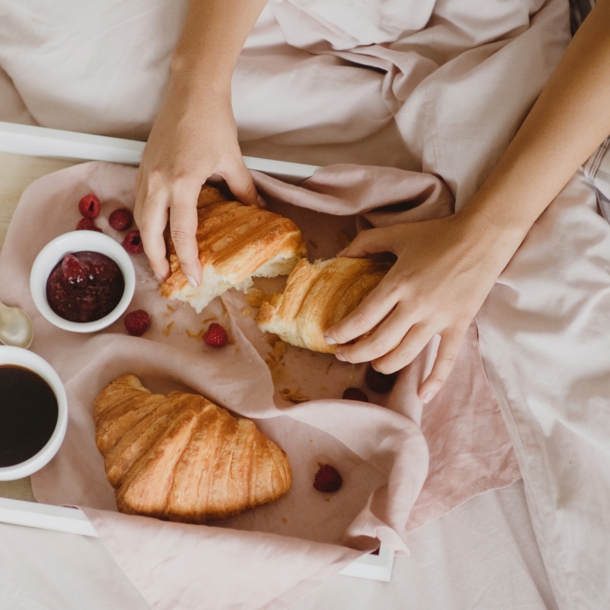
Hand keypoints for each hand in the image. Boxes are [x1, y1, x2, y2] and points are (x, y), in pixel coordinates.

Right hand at [134, 79, 260, 284]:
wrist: (192, 89)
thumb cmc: (213, 121)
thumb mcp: (233, 160)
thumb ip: (243, 190)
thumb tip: (256, 210)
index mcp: (182, 183)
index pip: (182, 233)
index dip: (187, 260)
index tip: (194, 279)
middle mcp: (157, 182)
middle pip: (149, 232)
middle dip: (156, 259)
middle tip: (166, 278)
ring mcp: (146, 173)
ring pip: (139, 217)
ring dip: (147, 241)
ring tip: (158, 259)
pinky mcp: (142, 165)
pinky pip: (138, 201)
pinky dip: (144, 220)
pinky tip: (154, 228)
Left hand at [324, 215, 512, 401]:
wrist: (484, 236)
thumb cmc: (437, 234)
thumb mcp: (397, 233)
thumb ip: (365, 243)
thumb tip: (339, 255)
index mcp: (398, 283)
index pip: (362, 318)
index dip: (342, 332)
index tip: (329, 338)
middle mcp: (416, 305)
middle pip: (379, 343)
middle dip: (355, 354)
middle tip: (344, 354)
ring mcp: (439, 319)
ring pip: (405, 355)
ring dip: (382, 365)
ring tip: (371, 364)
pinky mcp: (459, 326)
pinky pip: (447, 360)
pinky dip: (435, 381)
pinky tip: (423, 397)